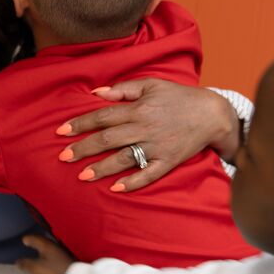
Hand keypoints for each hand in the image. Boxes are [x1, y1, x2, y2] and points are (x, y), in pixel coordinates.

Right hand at [16, 235, 74, 273]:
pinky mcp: (65, 264)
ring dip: (42, 252)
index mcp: (47, 246)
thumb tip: (18, 261)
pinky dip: (47, 259)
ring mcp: (62, 256)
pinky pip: (53, 259)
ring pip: (49, 251)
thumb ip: (25, 264)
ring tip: (36, 255)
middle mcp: (55, 248)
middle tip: (29, 244)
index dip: (29, 239)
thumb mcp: (35, 269)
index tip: (24, 239)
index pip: (36, 238)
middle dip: (36, 244)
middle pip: (43, 244)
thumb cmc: (53, 272)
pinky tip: (45, 265)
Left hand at [56, 78, 238, 191]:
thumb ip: (122, 88)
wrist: (212, 114)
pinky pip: (149, 174)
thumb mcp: (151, 85)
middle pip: (108, 139)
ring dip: (102, 168)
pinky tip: (116, 188)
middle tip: (63, 157)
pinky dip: (133, 182)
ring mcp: (157, 147)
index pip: (102, 116)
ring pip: (125, 158)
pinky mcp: (169, 161)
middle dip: (84, 148)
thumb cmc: (178, 97)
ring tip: (82, 175)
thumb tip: (96, 92)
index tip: (60, 131)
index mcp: (138, 109)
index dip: (80, 123)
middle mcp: (145, 128)